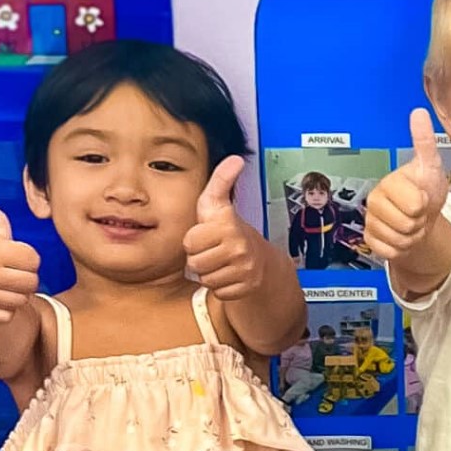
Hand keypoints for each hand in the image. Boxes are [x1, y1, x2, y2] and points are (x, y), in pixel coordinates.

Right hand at [0, 179, 41, 324]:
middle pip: (32, 280)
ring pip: (23, 299)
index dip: (26, 255)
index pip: (33, 258)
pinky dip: (6, 309)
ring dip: (16, 293)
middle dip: (24, 276)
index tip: (8, 252)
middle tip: (6, 271)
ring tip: (0, 284)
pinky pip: (11, 314)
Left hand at [184, 155, 260, 300]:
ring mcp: (244, 269)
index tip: (207, 235)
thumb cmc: (229, 229)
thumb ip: (221, 180)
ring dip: (209, 273)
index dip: (194, 240)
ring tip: (220, 262)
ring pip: (206, 279)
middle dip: (200, 258)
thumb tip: (236, 158)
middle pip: (195, 264)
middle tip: (213, 251)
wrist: (261, 258)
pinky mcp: (246, 287)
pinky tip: (229, 275)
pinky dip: (221, 286)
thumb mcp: (219, 203)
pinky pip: (218, 291)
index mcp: (227, 225)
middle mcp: (238, 247)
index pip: (189, 243)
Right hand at [363, 108, 450, 261]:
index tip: (421, 196)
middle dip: (419, 222)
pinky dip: (401, 248)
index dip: (424, 205)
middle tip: (417, 212)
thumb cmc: (426, 192)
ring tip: (411, 223)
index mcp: (389, 183)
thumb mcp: (430, 166)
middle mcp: (375, 200)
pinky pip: (390, 251)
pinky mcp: (371, 240)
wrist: (423, 220)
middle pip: (407, 224)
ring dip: (412, 236)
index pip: (414, 204)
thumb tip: (418, 112)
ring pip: (399, 239)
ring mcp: (371, 221)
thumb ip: (424, 142)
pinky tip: (400, 236)